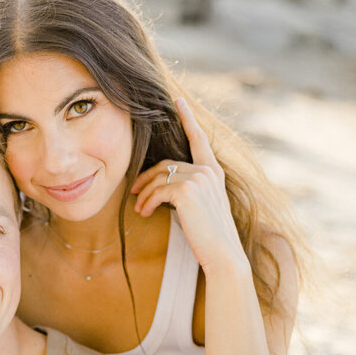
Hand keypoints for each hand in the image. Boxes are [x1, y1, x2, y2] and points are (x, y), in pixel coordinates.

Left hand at [131, 97, 247, 276]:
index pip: (198, 139)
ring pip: (158, 179)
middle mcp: (208, 171)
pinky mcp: (187, 191)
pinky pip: (157, 191)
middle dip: (146, 178)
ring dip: (143, 194)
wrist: (222, 255)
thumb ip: (187, 189)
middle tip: (132, 191)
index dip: (187, 118)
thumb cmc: (209, 236)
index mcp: (213, 172)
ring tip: (139, 209)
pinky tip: (143, 212)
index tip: (178, 100)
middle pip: (166, 165)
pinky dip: (146, 202)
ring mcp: (199, 178)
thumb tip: (161, 185)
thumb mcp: (200, 207)